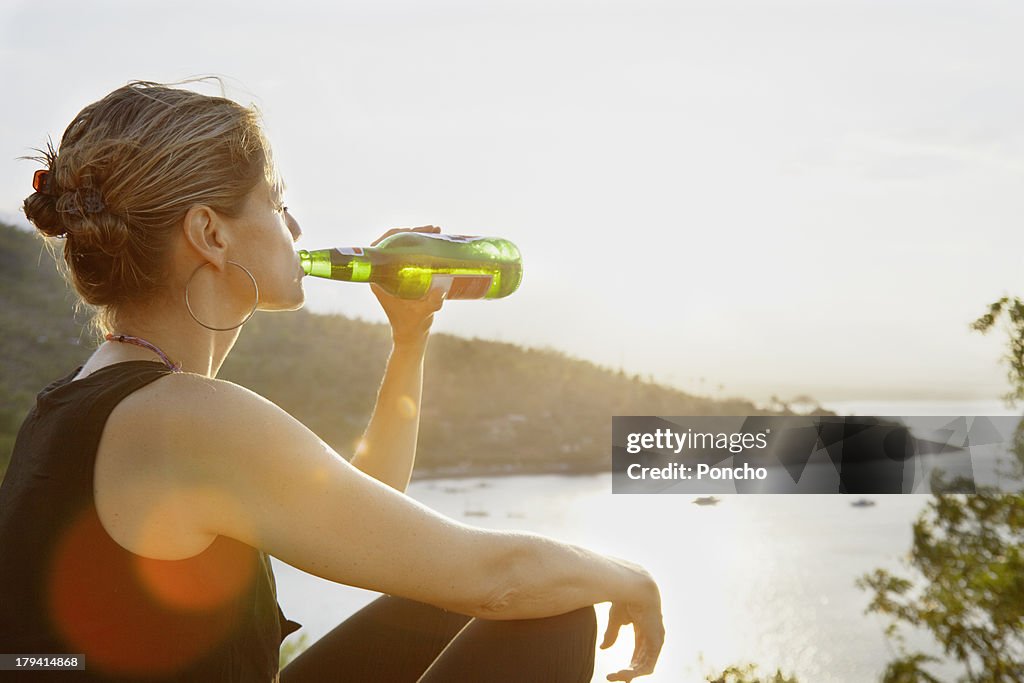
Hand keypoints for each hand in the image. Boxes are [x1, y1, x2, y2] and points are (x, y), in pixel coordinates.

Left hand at [370, 225, 445, 345]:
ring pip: (402, 248)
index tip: (413, 231)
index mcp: (378, 279)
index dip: (395, 235)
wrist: (411, 335)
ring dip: (418, 238)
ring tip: (436, 232)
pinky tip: (435, 242)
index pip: (380, 247)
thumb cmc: (412, 325)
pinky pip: (408, 255)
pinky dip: (420, 247)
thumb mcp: (423, 312)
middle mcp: (383, 274)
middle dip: (412, 233)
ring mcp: (392, 274)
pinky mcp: (402, 277)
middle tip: (432, 230)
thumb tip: (441, 291)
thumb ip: (431, 303)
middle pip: (393, 244)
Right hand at [600, 583, 664, 681]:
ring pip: (645, 666)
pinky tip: (622, 673)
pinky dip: (635, 672)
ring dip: (629, 673)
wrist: (632, 587)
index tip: (617, 673)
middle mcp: (652, 636)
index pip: (640, 651)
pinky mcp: (656, 643)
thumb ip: (611, 634)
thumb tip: (603, 648)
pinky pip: (648, 665)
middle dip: (629, 671)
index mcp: (644, 628)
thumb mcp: (615, 620)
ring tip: (614, 676)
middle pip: (642, 660)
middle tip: (614, 677)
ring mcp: (656, 640)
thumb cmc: (625, 598)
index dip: (630, 663)